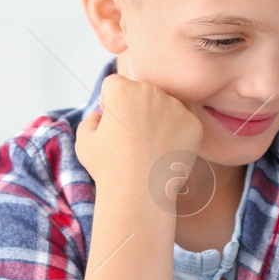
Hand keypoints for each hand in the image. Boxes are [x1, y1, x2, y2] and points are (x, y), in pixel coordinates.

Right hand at [75, 72, 203, 192]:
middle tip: (131, 139)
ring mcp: (176, 106)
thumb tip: (100, 115)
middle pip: (141, 93)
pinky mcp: (193, 123)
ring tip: (148, 149)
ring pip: (164, 106)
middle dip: (135, 109)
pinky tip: (164, 153)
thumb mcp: (85, 142)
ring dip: (157, 120)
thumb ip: (90, 121)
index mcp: (122, 90)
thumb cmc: (108, 169)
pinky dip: (175, 135)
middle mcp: (151, 91)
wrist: (139, 194)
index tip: (112, 124)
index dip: (109, 103)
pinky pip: (182, 123)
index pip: (114, 85)